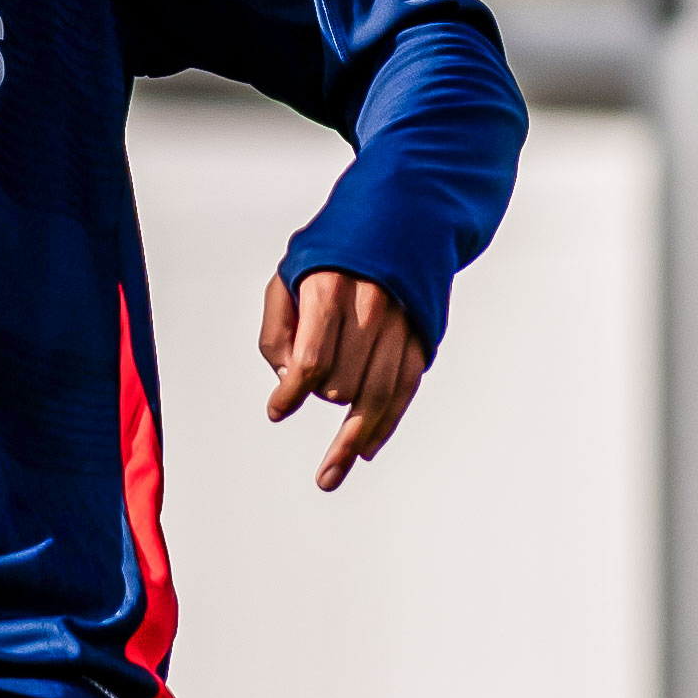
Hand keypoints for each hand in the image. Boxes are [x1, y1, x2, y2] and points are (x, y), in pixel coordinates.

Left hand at [259, 268, 427, 492]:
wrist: (399, 221)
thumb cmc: (330, 259)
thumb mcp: (287, 279)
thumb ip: (277, 331)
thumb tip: (288, 382)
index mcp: (332, 292)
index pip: (312, 360)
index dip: (291, 393)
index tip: (276, 411)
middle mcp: (373, 311)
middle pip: (344, 384)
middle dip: (322, 396)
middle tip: (306, 392)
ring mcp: (402, 328)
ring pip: (378, 399)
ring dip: (351, 442)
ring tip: (329, 476)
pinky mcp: (421, 341)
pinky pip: (404, 394)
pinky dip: (383, 426)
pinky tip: (364, 452)